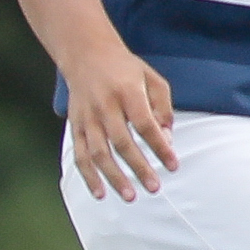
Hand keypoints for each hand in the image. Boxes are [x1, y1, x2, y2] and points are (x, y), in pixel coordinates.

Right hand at [63, 39, 178, 199]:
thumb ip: (163, 108)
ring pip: (99, 153)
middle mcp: (105, 105)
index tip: (173, 165)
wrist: (86, 53)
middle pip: (122, 142)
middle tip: (154, 188)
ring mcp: (87, 117)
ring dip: (114, 177)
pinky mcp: (75, 125)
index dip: (160, 147)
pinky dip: (89, 176)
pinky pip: (80, 155)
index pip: (145, 125)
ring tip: (130, 196)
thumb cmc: (125, 68)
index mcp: (127, 91)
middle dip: (139, 168)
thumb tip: (166, 140)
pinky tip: (100, 193)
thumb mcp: (152, 78)